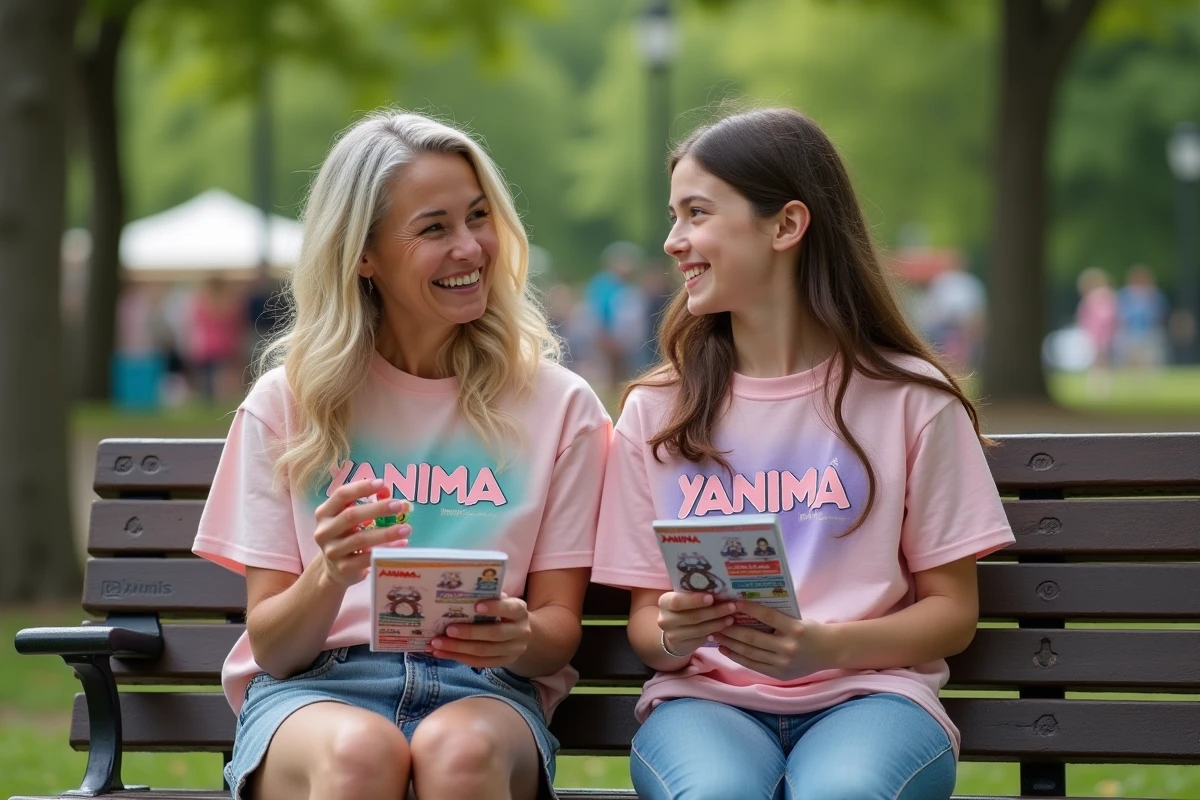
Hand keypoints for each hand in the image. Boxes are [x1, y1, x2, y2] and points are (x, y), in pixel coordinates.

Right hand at [313, 478, 411, 587]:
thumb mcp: (350, 518)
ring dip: (386, 533)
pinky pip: (367, 558)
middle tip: (399, 505)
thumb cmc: (346, 536)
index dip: (361, 488)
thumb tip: (386, 491)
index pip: (341, 495)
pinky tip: (401, 544)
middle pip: (351, 516)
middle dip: (377, 509)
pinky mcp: (344, 568)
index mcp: (324, 513)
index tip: (382, 483)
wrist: (335, 570)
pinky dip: (386, 550)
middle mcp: (324, 531)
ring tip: (407, 528)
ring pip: (361, 539)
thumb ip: (366, 503)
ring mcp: (332, 551)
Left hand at [430, 594, 530, 667]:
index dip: (494, 608)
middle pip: (494, 634)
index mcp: (520, 611)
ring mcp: (513, 650)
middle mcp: (520, 631)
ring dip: (458, 648)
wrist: (520, 633)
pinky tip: (442, 653)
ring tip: (437, 645)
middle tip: (448, 630)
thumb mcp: (502, 602)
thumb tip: (462, 593)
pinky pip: (479, 663)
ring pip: (484, 652)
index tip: (476, 606)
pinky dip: (459, 658)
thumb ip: (489, 598)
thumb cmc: (504, 612)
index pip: (510, 608)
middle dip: (469, 633)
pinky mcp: (503, 662)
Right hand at [657, 591, 736, 657]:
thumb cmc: (683, 608)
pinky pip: (702, 638)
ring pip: (700, 629)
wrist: (674, 631)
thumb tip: (720, 586)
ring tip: (732, 616)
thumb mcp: (684, 598)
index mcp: (664, 602)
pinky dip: (715, 631)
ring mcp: (672, 635)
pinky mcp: (682, 645)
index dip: (694, 600)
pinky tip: (725, 625)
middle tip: (731, 606)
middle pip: (692, 616)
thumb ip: (695, 593)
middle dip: (714, 611)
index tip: (711, 597)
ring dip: (718, 622)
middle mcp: (665, 619)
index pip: (677, 601)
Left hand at [710, 601, 837, 680]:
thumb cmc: (811, 630)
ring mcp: (783, 663)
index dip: (749, 609)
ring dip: (729, 643)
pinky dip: (738, 657)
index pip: (767, 616)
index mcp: (795, 628)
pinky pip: (754, 665)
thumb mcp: (797, 619)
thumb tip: (747, 607)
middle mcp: (788, 647)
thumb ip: (777, 617)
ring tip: (715, 635)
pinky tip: (726, 649)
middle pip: (753, 637)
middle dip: (730, 629)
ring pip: (750, 653)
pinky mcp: (780, 674)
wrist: (830, 651)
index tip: (733, 602)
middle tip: (714, 621)